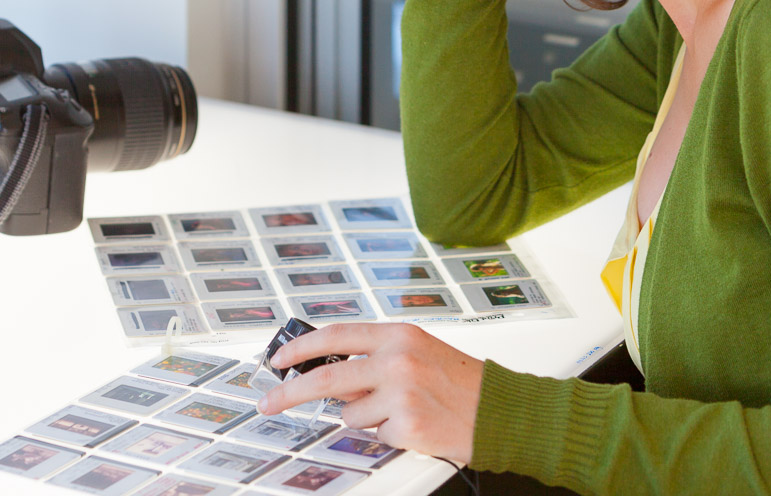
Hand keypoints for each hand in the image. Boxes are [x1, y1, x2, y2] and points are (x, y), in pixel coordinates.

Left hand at [255, 322, 483, 464]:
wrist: (501, 411)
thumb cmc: (462, 382)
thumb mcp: (418, 352)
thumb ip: (375, 357)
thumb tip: (329, 374)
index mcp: (398, 335)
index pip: (335, 335)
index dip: (300, 347)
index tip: (278, 359)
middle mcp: (397, 359)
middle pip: (326, 377)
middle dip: (290, 391)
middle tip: (269, 402)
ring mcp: (401, 393)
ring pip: (350, 413)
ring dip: (365, 418)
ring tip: (401, 411)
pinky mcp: (407, 425)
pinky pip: (375, 435)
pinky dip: (389, 434)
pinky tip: (415, 425)